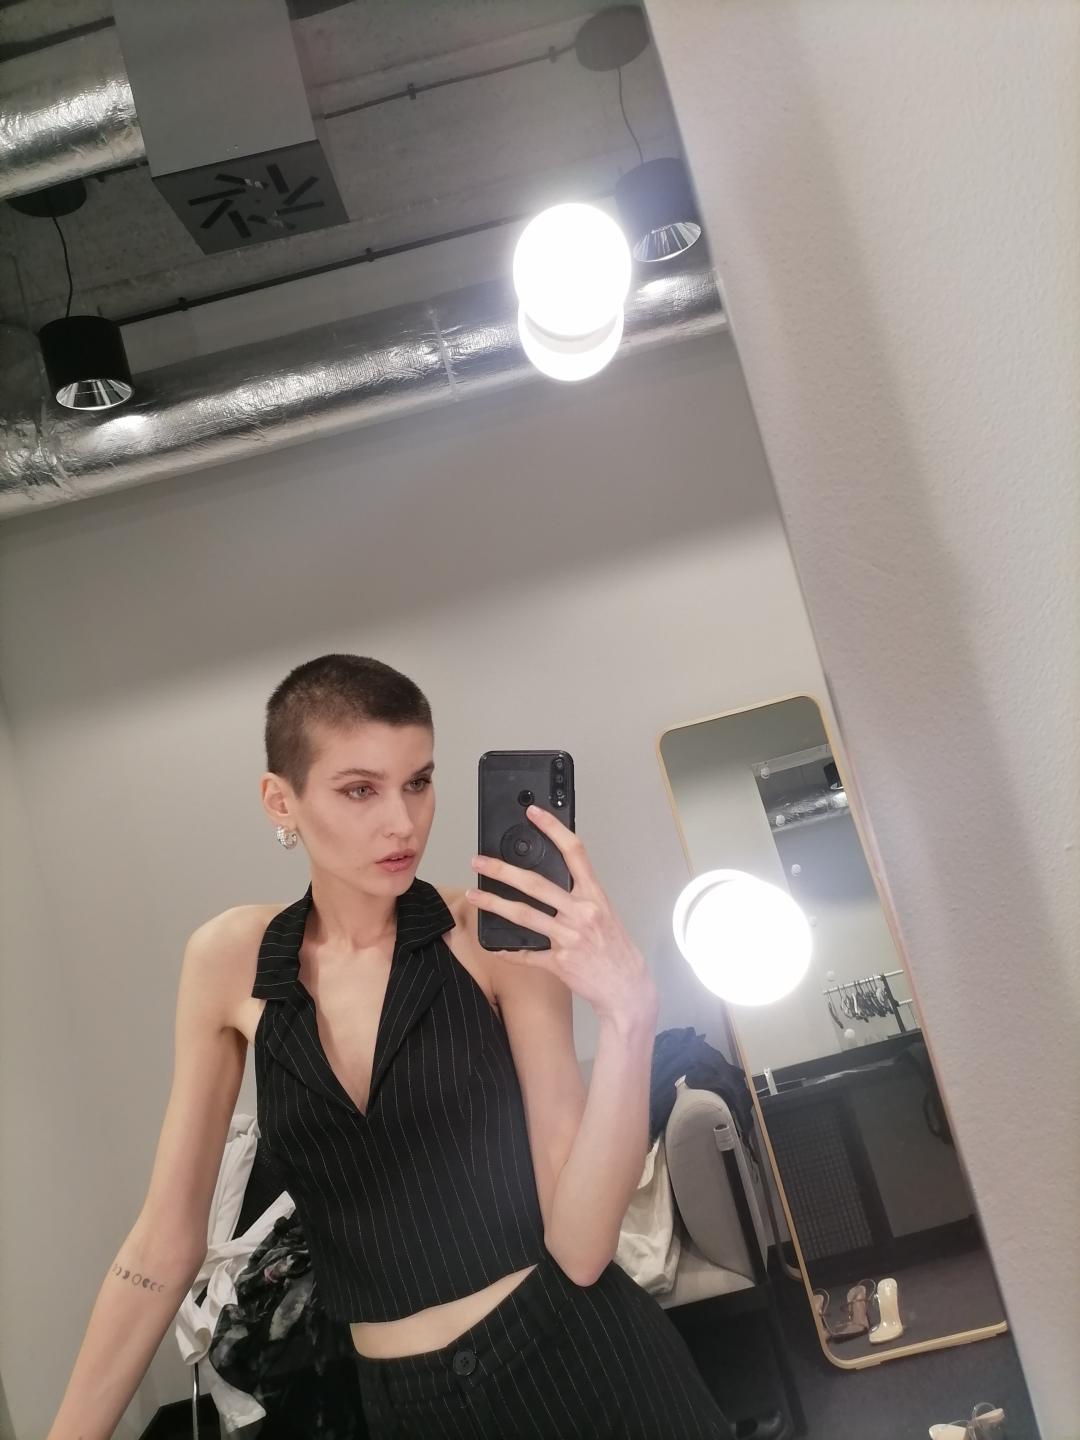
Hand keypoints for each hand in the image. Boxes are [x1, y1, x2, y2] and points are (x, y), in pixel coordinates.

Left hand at [466, 805, 657, 1026]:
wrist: (628, 987)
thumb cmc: (615, 948)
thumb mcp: (604, 912)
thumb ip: (579, 895)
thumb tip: (551, 878)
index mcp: (594, 896)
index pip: (574, 852)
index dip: (553, 829)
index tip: (534, 813)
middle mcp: (582, 912)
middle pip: (536, 884)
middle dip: (503, 871)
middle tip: (480, 861)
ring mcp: (570, 938)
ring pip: (524, 915)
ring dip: (494, 904)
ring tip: (473, 894)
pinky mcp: (559, 963)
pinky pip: (526, 954)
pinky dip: (507, 949)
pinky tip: (493, 944)